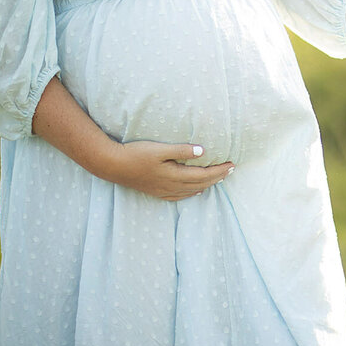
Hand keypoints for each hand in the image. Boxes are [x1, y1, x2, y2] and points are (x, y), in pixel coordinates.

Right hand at [103, 141, 233, 200]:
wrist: (113, 165)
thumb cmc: (136, 153)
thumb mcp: (159, 149)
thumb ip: (181, 150)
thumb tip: (203, 151)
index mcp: (175, 174)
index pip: (204, 174)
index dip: (219, 170)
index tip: (232, 164)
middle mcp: (172, 186)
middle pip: (201, 183)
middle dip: (218, 177)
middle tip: (231, 170)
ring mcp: (164, 191)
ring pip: (192, 190)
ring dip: (207, 184)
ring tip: (219, 179)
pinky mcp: (156, 192)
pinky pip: (179, 196)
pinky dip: (192, 193)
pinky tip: (196, 191)